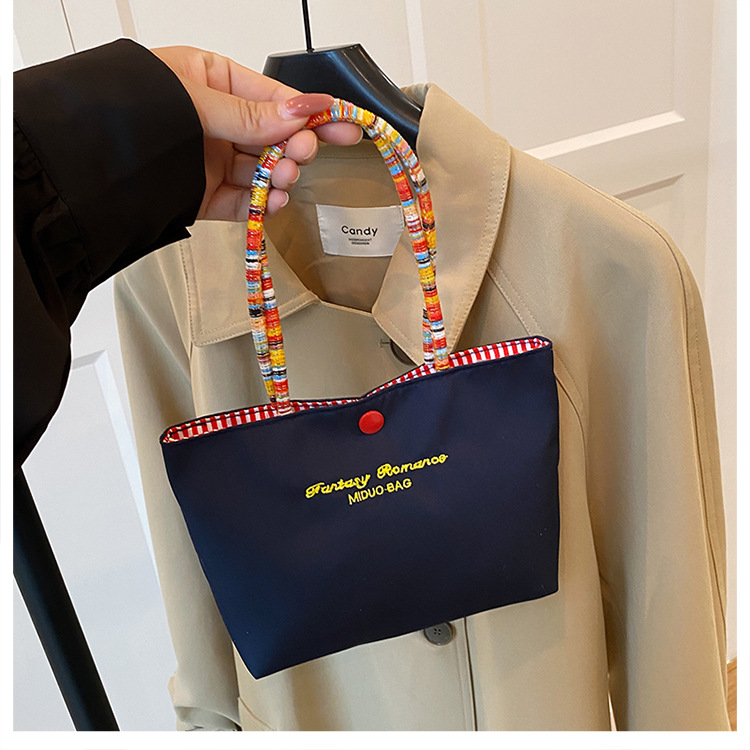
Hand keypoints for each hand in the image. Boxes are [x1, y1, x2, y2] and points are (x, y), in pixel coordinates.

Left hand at [150, 46, 362, 220]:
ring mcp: (209, 160)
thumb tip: (301, 111)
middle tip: (303, 155)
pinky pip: (242, 201)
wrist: (85, 165)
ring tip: (285, 180)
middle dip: (293, 147)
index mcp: (210, 80)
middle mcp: (214, 121)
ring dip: (279, 177)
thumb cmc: (130, 113)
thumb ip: (250, 115)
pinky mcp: (203, 196)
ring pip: (260, 171)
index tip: (343, 125)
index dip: (310, 112)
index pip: (272, 97)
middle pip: (271, 137)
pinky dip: (260, 205)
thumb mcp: (196, 102)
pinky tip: (273, 203)